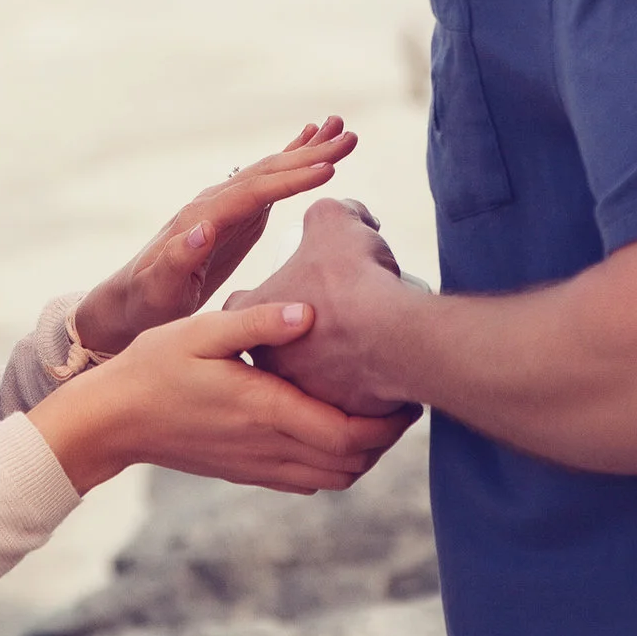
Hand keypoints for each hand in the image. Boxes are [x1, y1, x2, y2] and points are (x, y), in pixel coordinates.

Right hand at [25, 301, 417, 494]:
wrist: (112, 422)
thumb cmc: (153, 367)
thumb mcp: (202, 329)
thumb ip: (258, 321)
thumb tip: (310, 310)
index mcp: (264, 409)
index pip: (347, 435)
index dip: (388, 422)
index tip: (408, 393)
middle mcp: (267, 446)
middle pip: (351, 464)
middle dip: (385, 439)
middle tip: (401, 399)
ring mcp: (257, 466)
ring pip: (332, 478)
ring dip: (361, 453)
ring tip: (373, 412)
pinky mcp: (247, 472)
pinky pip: (306, 481)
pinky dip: (332, 463)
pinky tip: (330, 426)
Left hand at [74, 116, 357, 355]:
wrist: (131, 300)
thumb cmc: (146, 299)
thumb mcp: (159, 287)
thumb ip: (177, 259)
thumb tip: (203, 228)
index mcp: (203, 217)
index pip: (253, 191)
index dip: (290, 179)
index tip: (328, 169)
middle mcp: (215, 202)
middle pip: (267, 171)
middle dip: (309, 154)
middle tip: (349, 137)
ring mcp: (226, 204)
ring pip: (272, 170)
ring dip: (307, 149)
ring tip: (340, 126)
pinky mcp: (236, 215)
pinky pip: (269, 183)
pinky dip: (292, 161)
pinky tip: (311, 143)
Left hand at [224, 197, 422, 417]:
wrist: (391, 336)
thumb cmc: (352, 278)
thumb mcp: (333, 222)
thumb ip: (325, 214)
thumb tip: (340, 216)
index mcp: (251, 318)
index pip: (245, 307)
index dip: (275, 293)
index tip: (304, 287)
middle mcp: (266, 365)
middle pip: (280, 347)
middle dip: (305, 335)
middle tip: (337, 316)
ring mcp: (298, 398)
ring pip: (312, 378)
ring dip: (333, 363)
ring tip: (365, 342)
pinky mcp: (333, 421)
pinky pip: (343, 403)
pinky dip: (360, 387)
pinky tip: (380, 366)